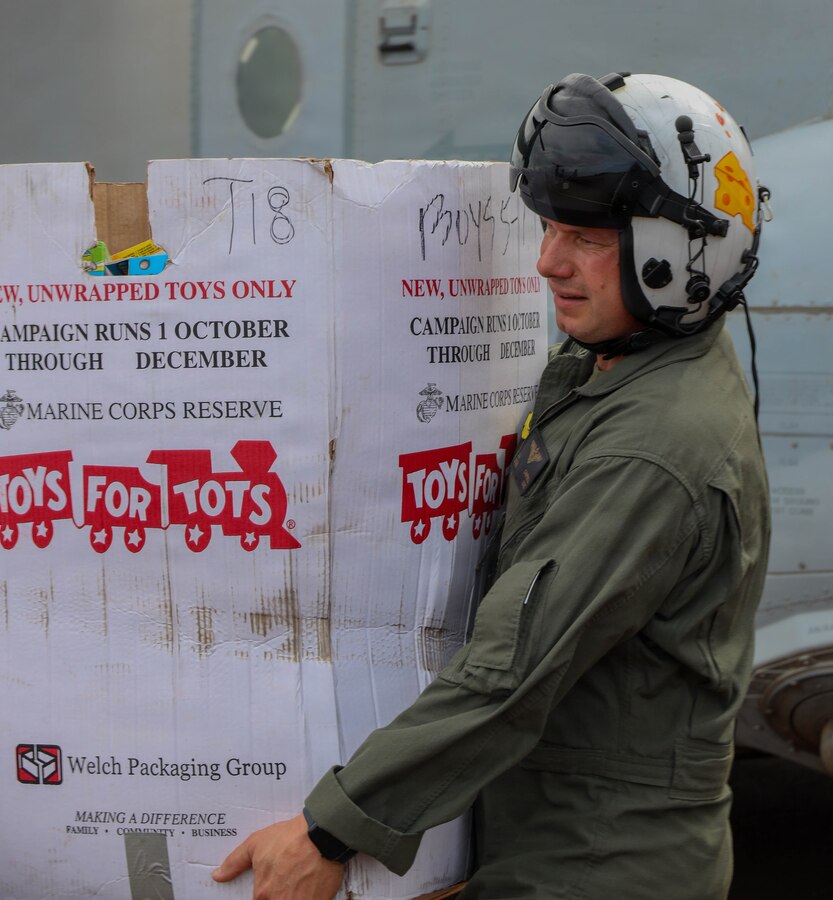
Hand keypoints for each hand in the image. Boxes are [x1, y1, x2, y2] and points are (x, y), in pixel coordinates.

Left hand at [212, 813, 345, 898]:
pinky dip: (310, 896)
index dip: (267, 893)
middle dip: (281, 893)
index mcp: (262, 894)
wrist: (322, 834)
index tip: (275, 884)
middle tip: (289, 880)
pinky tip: (312, 886)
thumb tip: (218, 875)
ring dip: (295, 895)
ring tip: (300, 881)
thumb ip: (235, 862)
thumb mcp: (256, 843)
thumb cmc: (289, 838)